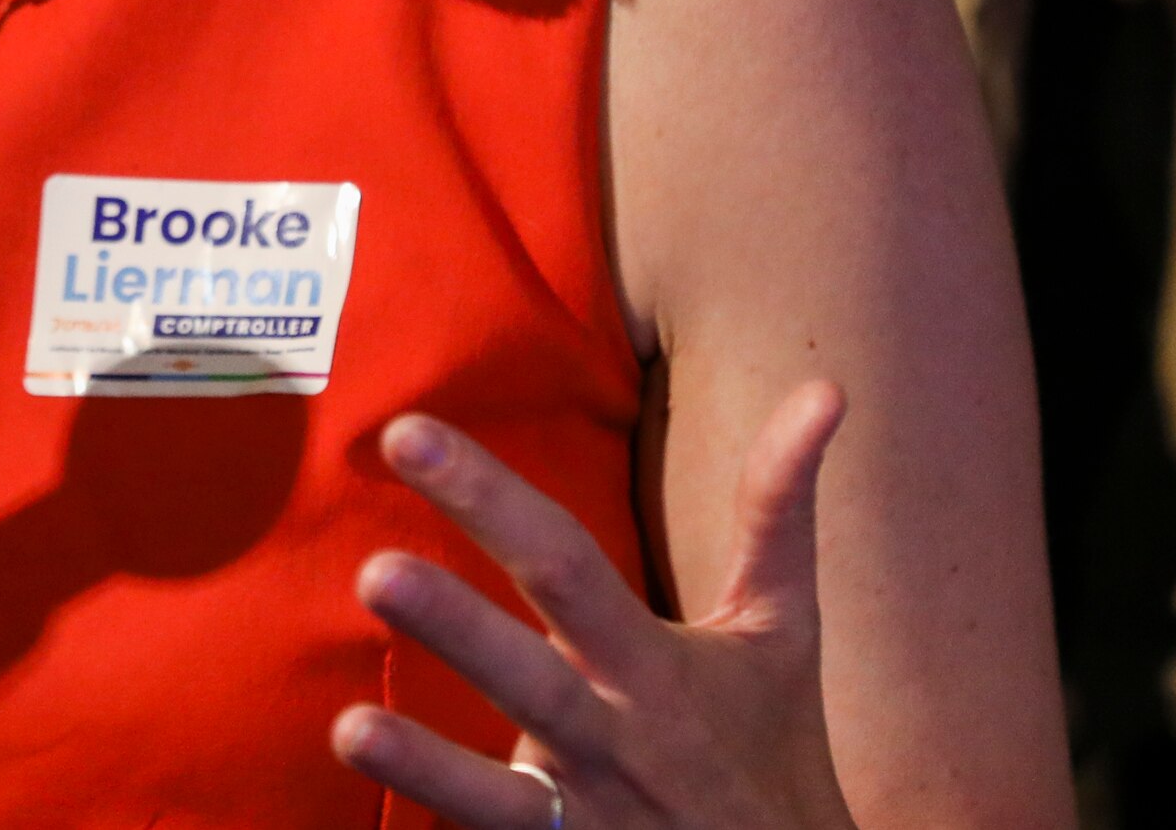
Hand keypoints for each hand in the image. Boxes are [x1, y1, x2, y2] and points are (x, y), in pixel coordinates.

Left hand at [333, 383, 855, 829]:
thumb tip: (824, 388)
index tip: (408, 432)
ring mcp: (585, 818)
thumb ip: (778, 510)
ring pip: (500, 798)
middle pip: (531, 679)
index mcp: (651, 664)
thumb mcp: (781, 629)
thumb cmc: (772, 743)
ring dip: (427, 764)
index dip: (489, 498)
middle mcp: (613, 739)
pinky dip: (442, 829)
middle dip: (456, 626)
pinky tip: (373, 808)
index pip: (564, 563)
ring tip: (350, 728)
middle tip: (374, 572)